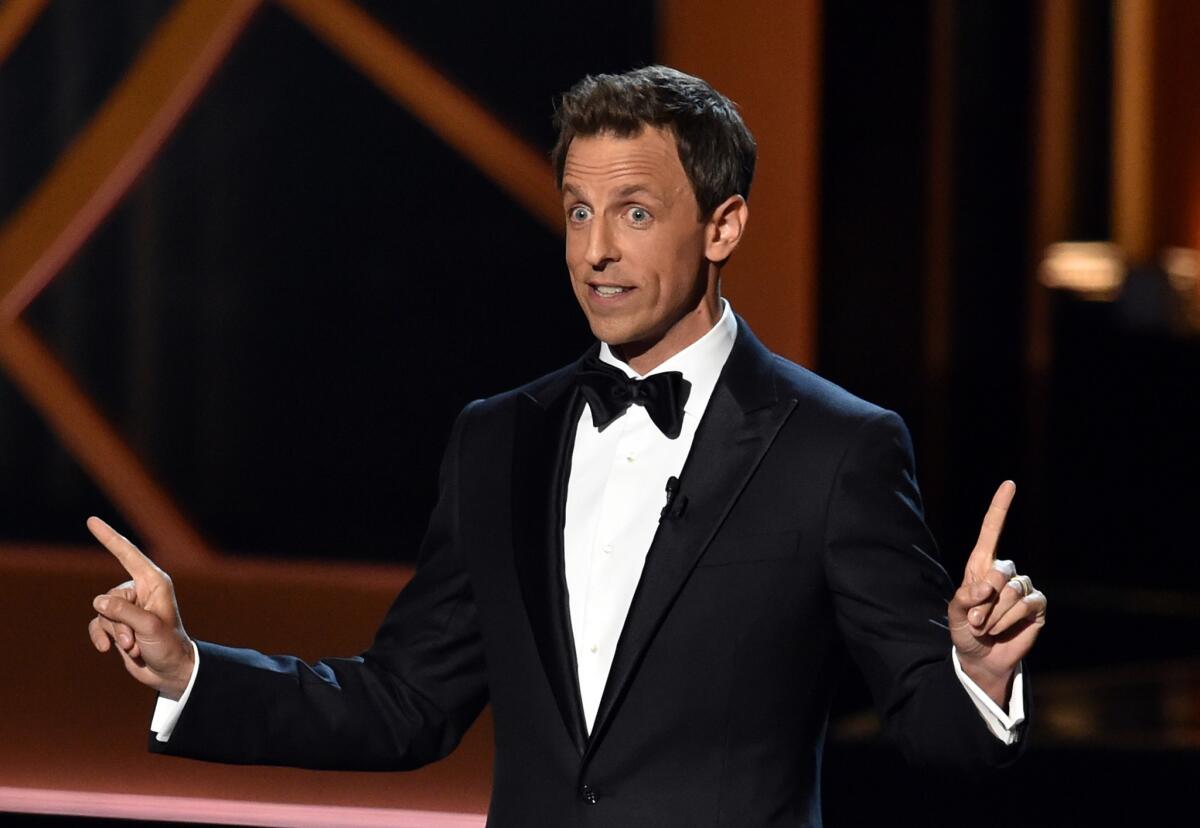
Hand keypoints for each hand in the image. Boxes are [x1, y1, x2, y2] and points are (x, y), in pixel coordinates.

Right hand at [86, 517, 194, 698]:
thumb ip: (123, 612)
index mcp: (154, 582)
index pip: (127, 554)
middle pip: (109, 597)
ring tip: (133, 647)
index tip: (91, 521)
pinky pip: (97, 624)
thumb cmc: (168, 645)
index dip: (109, 537)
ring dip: (115, 633)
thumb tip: (98, 601)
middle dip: (119, 622)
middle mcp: (140, 591)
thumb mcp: (148, 627)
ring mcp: (128, 608)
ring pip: (102, 613)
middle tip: (137, 639)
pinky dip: (101, 637)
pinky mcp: (119, 623)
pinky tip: (107, 650)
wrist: (170, 671)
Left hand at [948, 481, 1046, 706]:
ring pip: (1012, 592)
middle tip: (975, 619)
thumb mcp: (953, 613)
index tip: (1009, 484)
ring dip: (994, 615)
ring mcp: (1023, 588)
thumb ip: (964, 597)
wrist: (981, 658)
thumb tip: (984, 587)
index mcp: (981, 566)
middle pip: (1000, 570)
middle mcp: (1005, 572)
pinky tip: (1002, 630)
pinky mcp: (1037, 606)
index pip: (992, 531)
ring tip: (987, 627)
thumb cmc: (965, 630)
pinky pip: (1026, 605)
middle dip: (984, 600)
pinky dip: (1010, 620)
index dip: (1000, 508)